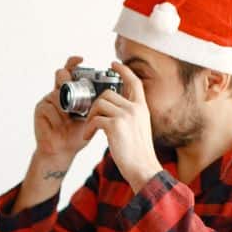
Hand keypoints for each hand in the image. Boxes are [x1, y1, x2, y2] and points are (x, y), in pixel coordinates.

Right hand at [32, 55, 93, 164]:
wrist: (62, 151)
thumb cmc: (76, 134)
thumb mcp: (89, 118)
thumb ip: (94, 105)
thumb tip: (110, 93)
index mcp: (70, 93)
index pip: (70, 72)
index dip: (73, 62)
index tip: (81, 59)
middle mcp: (57, 93)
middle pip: (61, 76)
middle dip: (67, 82)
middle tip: (73, 92)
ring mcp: (47, 100)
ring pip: (58, 94)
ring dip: (65, 109)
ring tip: (67, 122)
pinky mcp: (40, 110)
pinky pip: (51, 108)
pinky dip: (58, 119)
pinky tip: (59, 128)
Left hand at [82, 61, 161, 191]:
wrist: (143, 169)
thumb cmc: (138, 154)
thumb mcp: (138, 130)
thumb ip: (129, 117)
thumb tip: (112, 112)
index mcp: (142, 108)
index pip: (134, 82)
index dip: (124, 70)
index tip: (114, 63)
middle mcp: (135, 108)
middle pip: (108, 94)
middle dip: (96, 106)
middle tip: (91, 120)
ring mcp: (126, 116)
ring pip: (99, 104)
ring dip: (90, 117)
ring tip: (90, 130)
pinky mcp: (115, 126)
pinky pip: (95, 120)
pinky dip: (88, 129)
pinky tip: (88, 137)